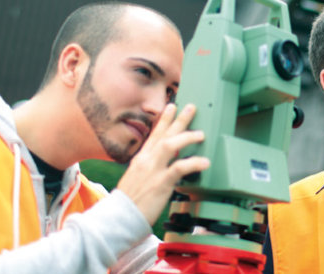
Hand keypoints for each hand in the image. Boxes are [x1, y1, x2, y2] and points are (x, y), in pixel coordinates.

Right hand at [115, 103, 209, 224]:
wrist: (119, 217)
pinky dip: (193, 163)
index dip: (164, 120)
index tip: (172, 107)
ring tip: (201, 134)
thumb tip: (164, 164)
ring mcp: (153, 171)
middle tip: (191, 107)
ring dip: (187, 137)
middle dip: (179, 120)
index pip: (154, 134)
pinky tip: (205, 162)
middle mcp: (146, 161)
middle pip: (164, 134)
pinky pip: (179, 168)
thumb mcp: (136, 179)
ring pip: (170, 145)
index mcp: (140, 159)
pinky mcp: (160, 183)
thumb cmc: (129, 202)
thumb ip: (149, 169)